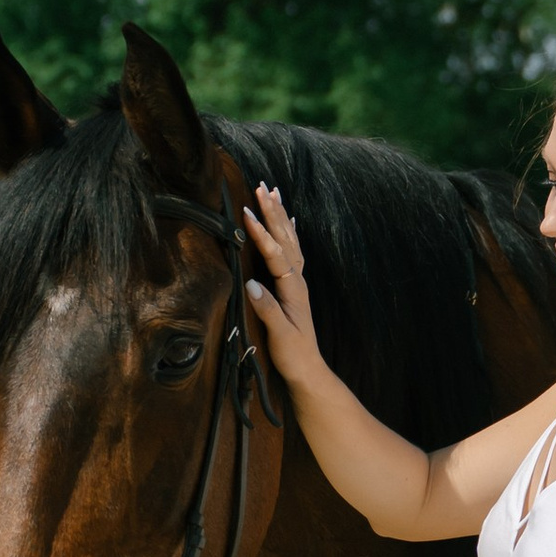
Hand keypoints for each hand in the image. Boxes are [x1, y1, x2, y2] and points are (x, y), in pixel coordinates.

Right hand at [242, 186, 330, 392]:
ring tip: (273, 192)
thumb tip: (251, 285)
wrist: (308, 369)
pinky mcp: (293, 287)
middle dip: (273, 212)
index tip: (247, 214)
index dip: (261, 234)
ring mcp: (297, 282)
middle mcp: (297, 280)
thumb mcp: (279, 335)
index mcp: (292, 288)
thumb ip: (267, 309)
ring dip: (280, 216)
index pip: (276, 254)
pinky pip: (292, 251)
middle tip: (262, 187)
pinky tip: (288, 221)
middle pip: (285, 239)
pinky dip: (288, 232)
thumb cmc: (293, 354)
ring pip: (290, 241)